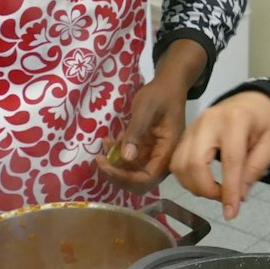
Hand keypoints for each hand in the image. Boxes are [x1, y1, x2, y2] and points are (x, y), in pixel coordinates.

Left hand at [97, 74, 187, 192]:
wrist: (168, 86)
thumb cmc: (160, 95)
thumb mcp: (146, 109)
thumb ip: (136, 132)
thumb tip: (126, 158)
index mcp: (169, 151)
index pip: (147, 178)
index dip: (125, 177)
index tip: (105, 164)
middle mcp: (163, 159)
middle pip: (139, 182)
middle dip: (117, 174)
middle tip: (100, 159)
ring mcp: (155, 156)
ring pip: (132, 173)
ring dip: (115, 165)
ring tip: (104, 145)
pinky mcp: (147, 151)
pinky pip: (130, 161)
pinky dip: (117, 155)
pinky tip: (109, 141)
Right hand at [169, 91, 269, 220]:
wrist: (251, 100)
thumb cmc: (264, 122)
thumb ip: (256, 169)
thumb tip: (239, 196)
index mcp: (236, 120)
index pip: (230, 161)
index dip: (229, 190)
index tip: (231, 213)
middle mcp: (209, 121)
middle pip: (195, 163)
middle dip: (206, 189)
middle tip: (223, 198)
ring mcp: (192, 126)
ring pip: (180, 164)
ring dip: (194, 186)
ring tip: (214, 190)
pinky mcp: (185, 133)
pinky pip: (176, 161)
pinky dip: (186, 178)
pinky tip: (203, 181)